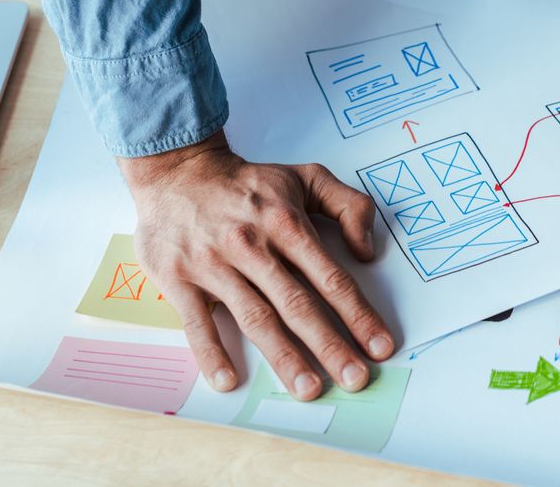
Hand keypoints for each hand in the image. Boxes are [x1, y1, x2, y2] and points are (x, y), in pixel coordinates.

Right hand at [118, 130, 393, 400]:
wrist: (179, 171)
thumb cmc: (249, 183)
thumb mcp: (307, 178)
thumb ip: (349, 206)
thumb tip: (367, 251)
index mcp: (287, 224)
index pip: (331, 278)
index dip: (358, 314)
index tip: (381, 345)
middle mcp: (254, 246)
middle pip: (298, 305)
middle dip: (330, 345)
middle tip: (356, 379)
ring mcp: (215, 264)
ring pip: (256, 317)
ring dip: (284, 357)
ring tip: (308, 389)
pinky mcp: (179, 278)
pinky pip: (197, 322)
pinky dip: (211, 353)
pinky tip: (228, 380)